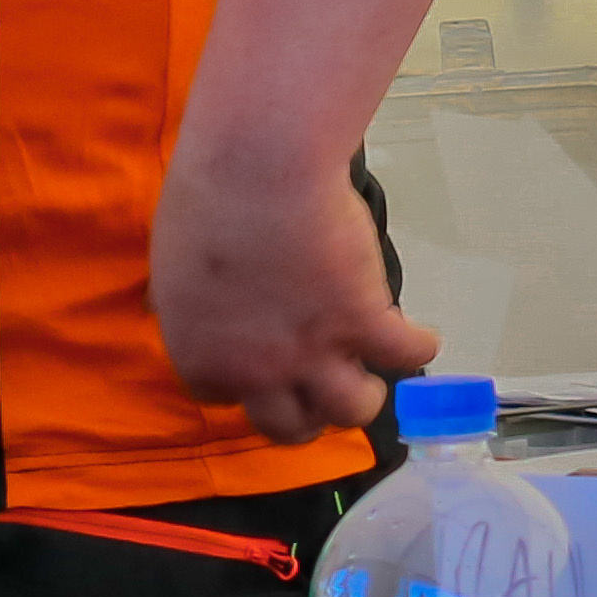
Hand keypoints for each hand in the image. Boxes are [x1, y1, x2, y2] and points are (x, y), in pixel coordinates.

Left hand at [153, 152, 437, 443]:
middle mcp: (254, 370)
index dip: (247, 387)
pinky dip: (419, 346)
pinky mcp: (362, 321)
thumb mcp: (177, 270)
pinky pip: (407, 356)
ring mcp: (312, 351)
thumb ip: (199, 309)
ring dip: (364, 397)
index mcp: (200, 356)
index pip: (222, 400)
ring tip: (370, 374)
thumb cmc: (206, 201)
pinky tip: (419, 336)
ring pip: (351, 411)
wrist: (256, 168)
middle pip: (287, 428)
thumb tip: (215, 315)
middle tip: (320, 392)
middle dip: (307, 416)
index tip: (261, 370)